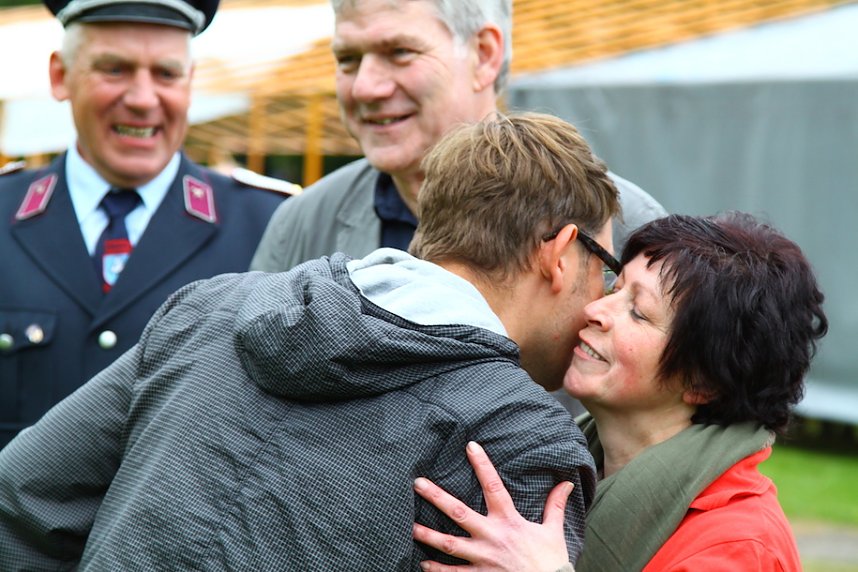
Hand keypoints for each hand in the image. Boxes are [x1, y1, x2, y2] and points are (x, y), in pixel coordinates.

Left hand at [412, 441, 573, 571]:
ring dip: (427, 535)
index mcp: (509, 521)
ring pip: (449, 544)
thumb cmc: (551, 562)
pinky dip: (436, 570)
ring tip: (408, 526)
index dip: (482, 465)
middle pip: (458, 512)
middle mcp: (492, 536)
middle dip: (436, 497)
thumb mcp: (553, 531)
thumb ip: (554, 505)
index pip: (493, 486)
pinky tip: (422, 563)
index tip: (470, 446)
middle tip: (417, 483)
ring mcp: (483, 558)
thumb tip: (566, 483)